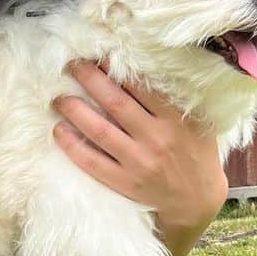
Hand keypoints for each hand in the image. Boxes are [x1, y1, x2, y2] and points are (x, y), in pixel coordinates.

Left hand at [52, 61, 228, 255]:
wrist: (196, 199)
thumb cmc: (196, 152)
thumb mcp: (197, 122)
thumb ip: (176, 100)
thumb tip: (145, 69)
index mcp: (176, 119)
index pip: (142, 86)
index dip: (118, 69)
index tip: (100, 56)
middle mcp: (157, 138)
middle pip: (116, 103)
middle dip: (91, 80)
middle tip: (72, 66)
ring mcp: (139, 162)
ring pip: (100, 131)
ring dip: (75, 111)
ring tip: (59, 97)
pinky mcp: (125, 182)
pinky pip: (93, 162)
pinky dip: (73, 146)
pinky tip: (59, 131)